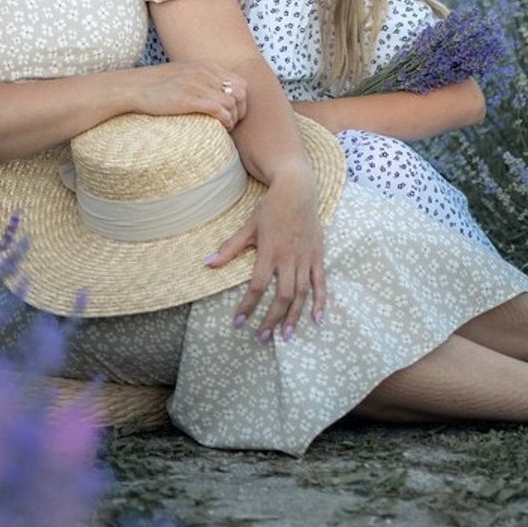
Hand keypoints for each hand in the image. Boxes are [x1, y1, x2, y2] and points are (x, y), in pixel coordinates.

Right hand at [134, 61, 247, 129]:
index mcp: (207, 65)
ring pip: (231, 103)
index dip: (243, 100)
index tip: (236, 112)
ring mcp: (197, 84)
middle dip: (241, 110)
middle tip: (233, 122)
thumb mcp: (186, 73)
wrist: (134, 87)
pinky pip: (218, 110)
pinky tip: (221, 126)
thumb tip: (221, 93)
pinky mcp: (188, 99)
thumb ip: (204, 78)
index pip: (241, 82)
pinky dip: (225, 120)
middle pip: (240, 93)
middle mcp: (205, 72)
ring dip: (233, 118)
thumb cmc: (159, 84)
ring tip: (226, 126)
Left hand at [206, 175, 325, 341]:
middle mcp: (289, 257)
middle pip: (282, 295)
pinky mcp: (317, 255)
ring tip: (285, 336)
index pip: (258, 285)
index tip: (238, 322)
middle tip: (262, 338)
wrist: (298, 188)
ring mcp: (305, 257)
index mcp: (270, 251)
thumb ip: (230, 248)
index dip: (248, 305)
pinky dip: (320, 301)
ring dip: (293, 316)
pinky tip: (317, 319)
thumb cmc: (271, 207)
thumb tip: (207, 263)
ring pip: (302, 293)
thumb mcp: (249, 226)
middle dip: (271, 318)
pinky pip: (320, 282)